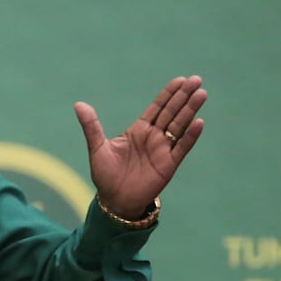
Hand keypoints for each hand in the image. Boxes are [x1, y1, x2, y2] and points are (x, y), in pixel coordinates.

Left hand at [73, 75, 206, 217]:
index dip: (169, 94)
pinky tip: (199, 122)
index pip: (157, 107)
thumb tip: (78, 104)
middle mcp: (154, 137)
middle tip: (196, 80)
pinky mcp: (169, 164)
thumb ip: (91, 126)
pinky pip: (182, 147)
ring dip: (190, 110)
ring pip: (180, 125)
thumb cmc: (105, 175)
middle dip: (184, 96)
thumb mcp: (97, 147)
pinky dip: (190, 135)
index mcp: (139, 130)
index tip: (180, 80)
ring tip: (201, 94)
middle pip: (172, 112)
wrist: (114, 200)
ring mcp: (163, 150)